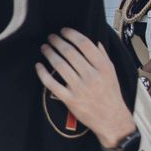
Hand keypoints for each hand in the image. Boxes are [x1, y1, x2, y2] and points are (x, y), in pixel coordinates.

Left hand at [35, 29, 136, 148]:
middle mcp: (92, 76)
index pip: (84, 44)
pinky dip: (43, 73)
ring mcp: (80, 88)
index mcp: (103, 67)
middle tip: (51, 37)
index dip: (72, 35)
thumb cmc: (111, 94)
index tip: (63, 30)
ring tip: (44, 47)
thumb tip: (95, 41)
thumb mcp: (112, 73)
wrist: (112, 120)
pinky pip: (52, 84)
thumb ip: (103, 56)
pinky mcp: (70, 100)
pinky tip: (38, 66)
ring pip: (60, 65)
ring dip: (49, 53)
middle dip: (57, 42)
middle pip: (70, 53)